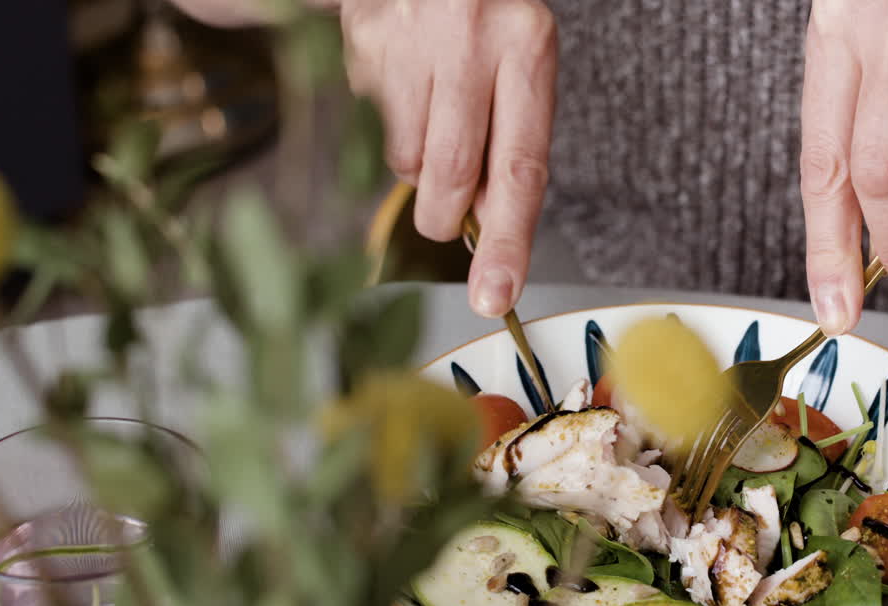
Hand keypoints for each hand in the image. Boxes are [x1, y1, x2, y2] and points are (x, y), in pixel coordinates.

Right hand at [341, 0, 556, 316]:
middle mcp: (469, 38)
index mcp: (527, 45)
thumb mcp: (521, 70)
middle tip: (447, 213)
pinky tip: (407, 89)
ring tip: (434, 117)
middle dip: (446, 215)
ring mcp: (408, 39)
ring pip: (405, 161)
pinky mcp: (361, 44)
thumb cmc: (488, 29)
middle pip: (451, 176)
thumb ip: (512, 148)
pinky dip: (390, 131)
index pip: (520, 168)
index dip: (507, 240)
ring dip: (418, 169)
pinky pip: (371, 128)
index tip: (496, 294)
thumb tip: (488, 234)